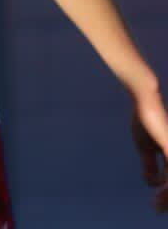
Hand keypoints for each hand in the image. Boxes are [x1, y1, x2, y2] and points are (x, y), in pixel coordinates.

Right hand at [131, 84, 167, 212]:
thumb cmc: (146, 121)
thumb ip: (150, 165)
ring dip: (166, 195)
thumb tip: (152, 183)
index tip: (156, 204)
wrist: (145, 102)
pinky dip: (166, 184)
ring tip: (157, 204)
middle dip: (167, 197)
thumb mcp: (145, 148)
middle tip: (157, 209)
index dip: (165, 193)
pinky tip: (159, 189)